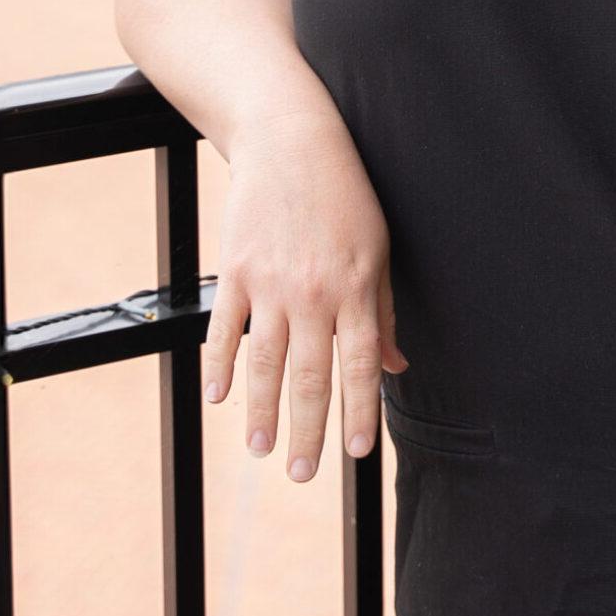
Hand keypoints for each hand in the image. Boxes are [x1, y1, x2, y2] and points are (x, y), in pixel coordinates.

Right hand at [201, 111, 408, 483]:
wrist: (292, 141)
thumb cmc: (346, 195)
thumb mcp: (378, 249)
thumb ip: (382, 311)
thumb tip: (396, 366)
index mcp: (356, 287)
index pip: (360, 366)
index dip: (359, 412)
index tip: (358, 454)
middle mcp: (314, 292)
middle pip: (310, 375)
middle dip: (308, 431)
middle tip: (303, 474)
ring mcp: (271, 283)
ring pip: (265, 362)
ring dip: (262, 412)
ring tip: (260, 450)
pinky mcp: (236, 270)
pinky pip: (226, 329)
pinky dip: (220, 365)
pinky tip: (220, 398)